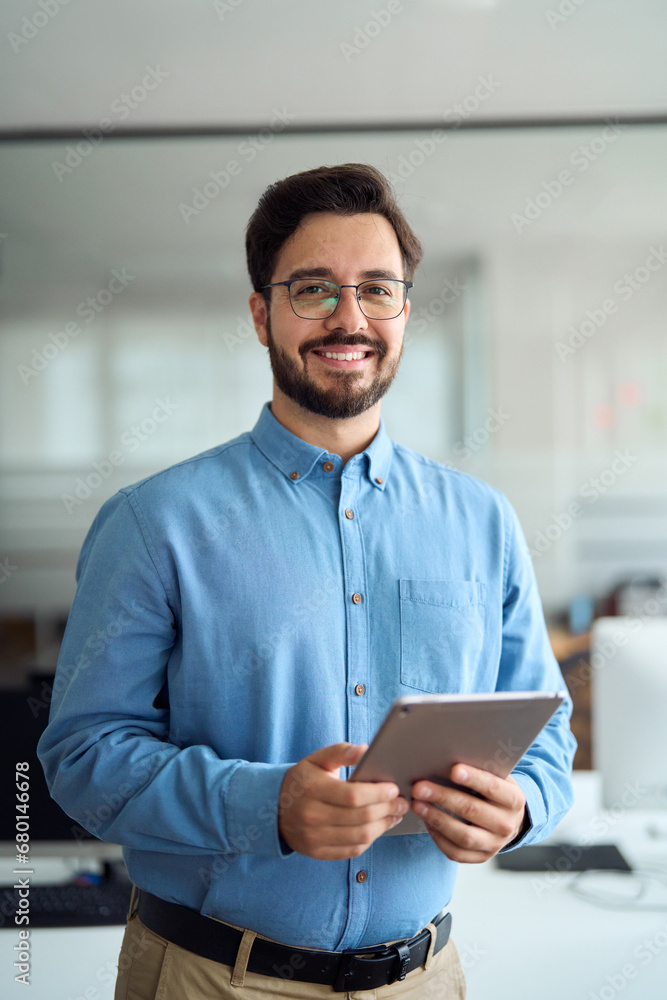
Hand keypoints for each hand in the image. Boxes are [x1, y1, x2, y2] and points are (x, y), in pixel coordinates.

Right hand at [278, 742, 408, 859]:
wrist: (275, 809)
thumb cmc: (302, 781)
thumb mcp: (317, 759)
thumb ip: (341, 752)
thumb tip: (366, 750)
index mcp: (312, 790)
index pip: (353, 796)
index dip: (378, 793)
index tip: (394, 788)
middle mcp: (312, 816)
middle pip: (360, 818)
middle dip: (387, 809)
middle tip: (402, 802)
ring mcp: (314, 838)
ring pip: (360, 837)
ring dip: (383, 826)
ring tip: (395, 815)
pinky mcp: (318, 853)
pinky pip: (352, 850)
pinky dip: (370, 840)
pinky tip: (378, 828)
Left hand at [411, 764, 526, 862]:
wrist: (508, 818)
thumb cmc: (494, 790)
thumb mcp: (495, 776)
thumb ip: (479, 769)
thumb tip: (446, 759)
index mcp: (514, 800)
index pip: (493, 788)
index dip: (474, 778)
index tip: (453, 769)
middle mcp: (507, 825)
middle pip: (472, 811)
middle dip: (443, 797)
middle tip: (419, 787)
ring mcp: (494, 845)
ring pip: (463, 836)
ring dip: (436, 819)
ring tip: (417, 805)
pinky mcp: (481, 857)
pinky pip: (456, 852)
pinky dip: (438, 837)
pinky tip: (426, 821)